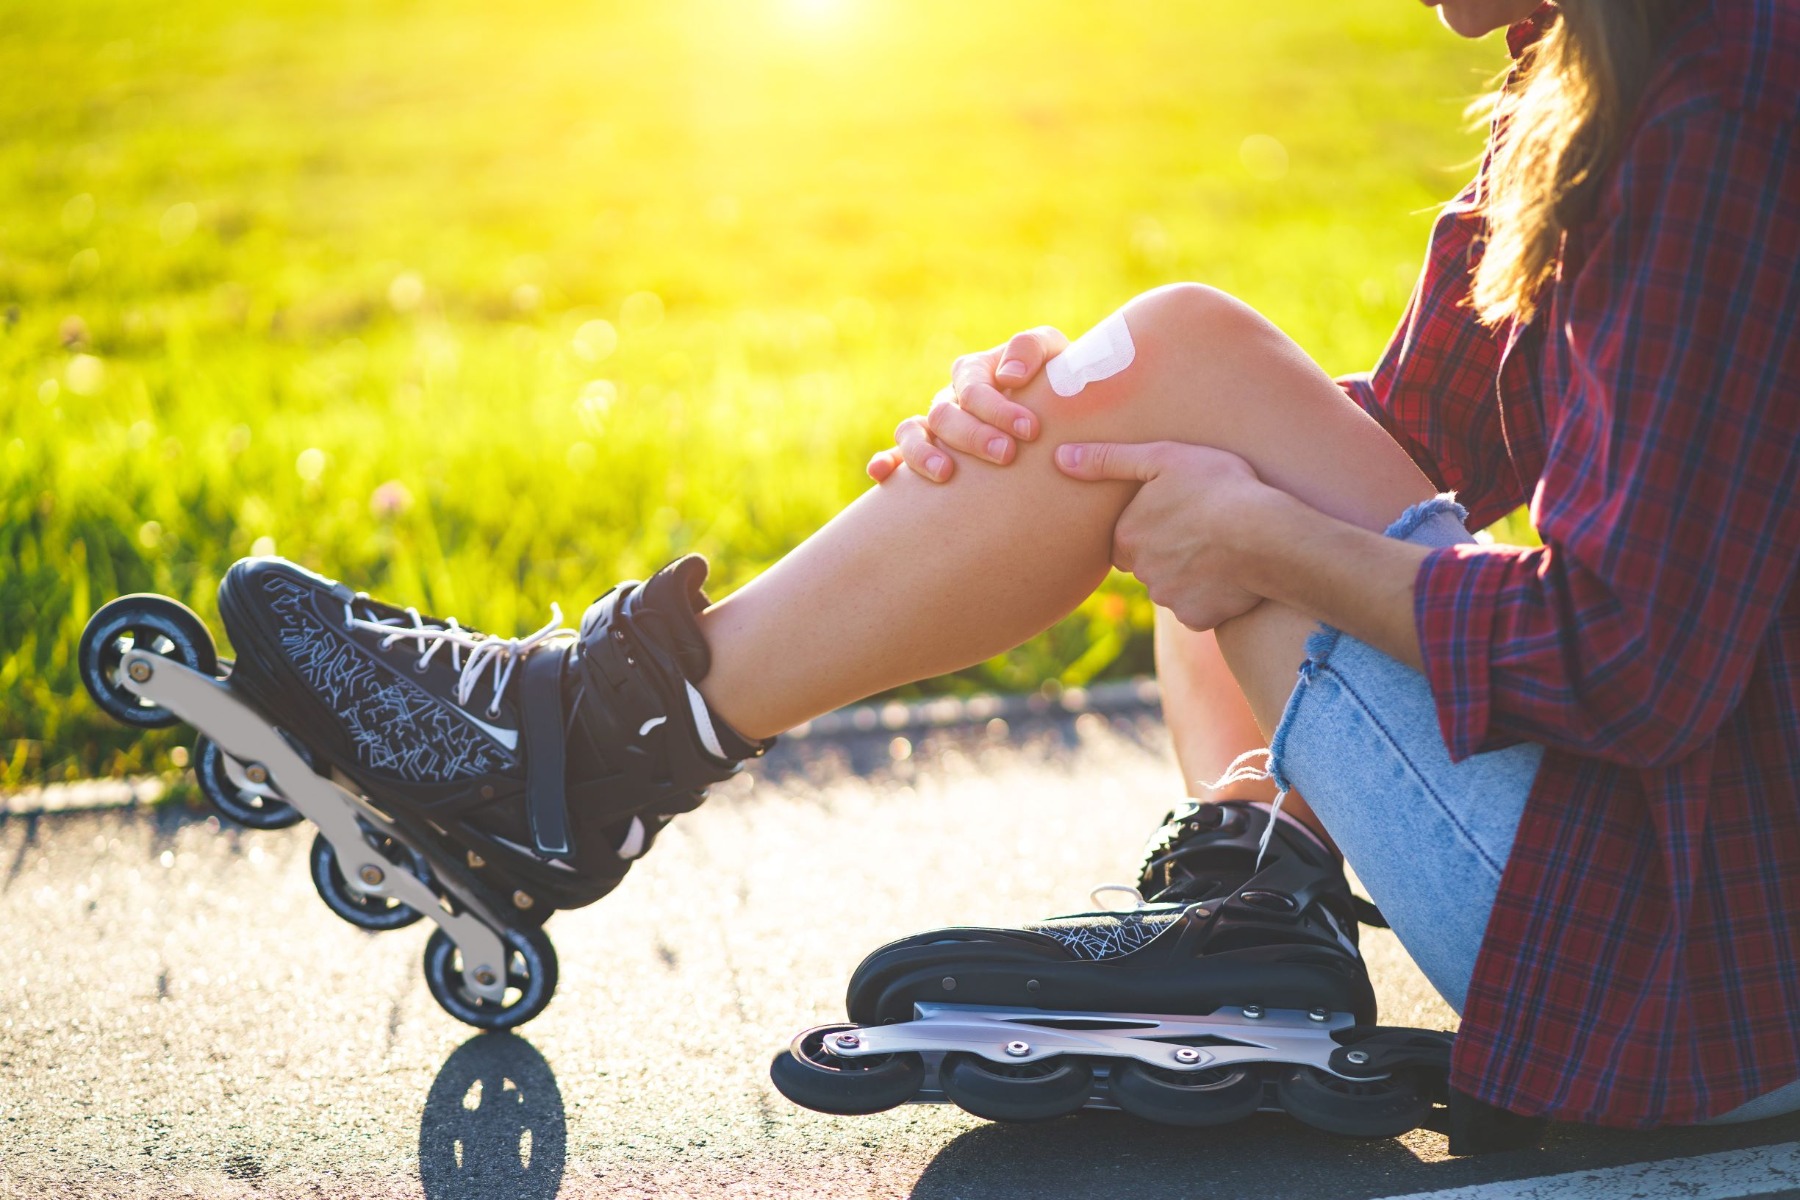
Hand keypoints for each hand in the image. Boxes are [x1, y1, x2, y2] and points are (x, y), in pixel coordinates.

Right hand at [867, 326, 1068, 482]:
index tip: (1030, 429)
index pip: (974, 388)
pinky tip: (880, 475)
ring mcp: (934, 428)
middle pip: (944, 414)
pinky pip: (897, 456)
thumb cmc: (1057, 383)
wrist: (1061, 415)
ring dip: (923, 452)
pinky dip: (886, 462)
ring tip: (946, 474)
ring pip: (911, 432)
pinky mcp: (929, 454)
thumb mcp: (1054, 354)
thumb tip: (1007, 375)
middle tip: (1006, 454)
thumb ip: (1031, 349)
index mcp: (974, 372)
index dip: (998, 408)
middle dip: (973, 435)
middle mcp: (949, 399)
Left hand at [1056, 440, 1276, 630]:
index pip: (1125, 539)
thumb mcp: (1162, 457)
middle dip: (1167, 552)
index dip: (1150, 525)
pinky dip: (1212, 597)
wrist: (1265, 534)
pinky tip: (1233, 575)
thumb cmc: (1217, 487)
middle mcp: (1140, 572)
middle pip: (1147, 565)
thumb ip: (1108, 459)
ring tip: (1222, 549)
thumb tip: (1060, 457)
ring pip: (1173, 587)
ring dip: (1190, 574)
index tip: (1176, 513)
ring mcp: (1168, 598)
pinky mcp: (1196, 618)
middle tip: (1201, 529)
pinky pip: (1199, 609)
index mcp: (1127, 536)